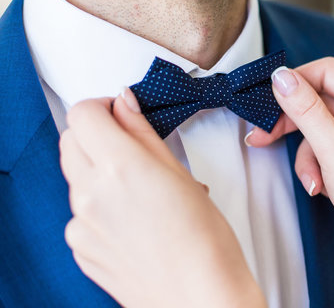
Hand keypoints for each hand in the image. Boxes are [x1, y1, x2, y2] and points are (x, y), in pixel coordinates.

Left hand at [60, 89, 264, 307]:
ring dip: (97, 171)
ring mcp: (80, 225)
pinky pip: (79, 213)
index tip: (119, 115)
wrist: (200, 297)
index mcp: (120, 167)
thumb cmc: (204, 240)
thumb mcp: (180, 174)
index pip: (82, 114)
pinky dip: (98, 206)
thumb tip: (124, 104)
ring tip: (139, 191)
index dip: (101, 108)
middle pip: (70, 141)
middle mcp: (90, 194)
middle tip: (128, 147)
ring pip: (75, 177)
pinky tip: (132, 221)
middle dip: (94, 134)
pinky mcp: (80, 248)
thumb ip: (143, 133)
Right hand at [246, 58, 333, 306]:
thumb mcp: (331, 148)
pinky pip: (327, 145)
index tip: (268, 96)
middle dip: (293, 123)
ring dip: (307, 154)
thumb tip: (282, 76)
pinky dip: (317, 164)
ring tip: (311, 180)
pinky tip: (319, 186)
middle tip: (261, 134)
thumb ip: (304, 108)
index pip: (328, 70)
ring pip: (319, 127)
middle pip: (320, 100)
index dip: (296, 80)